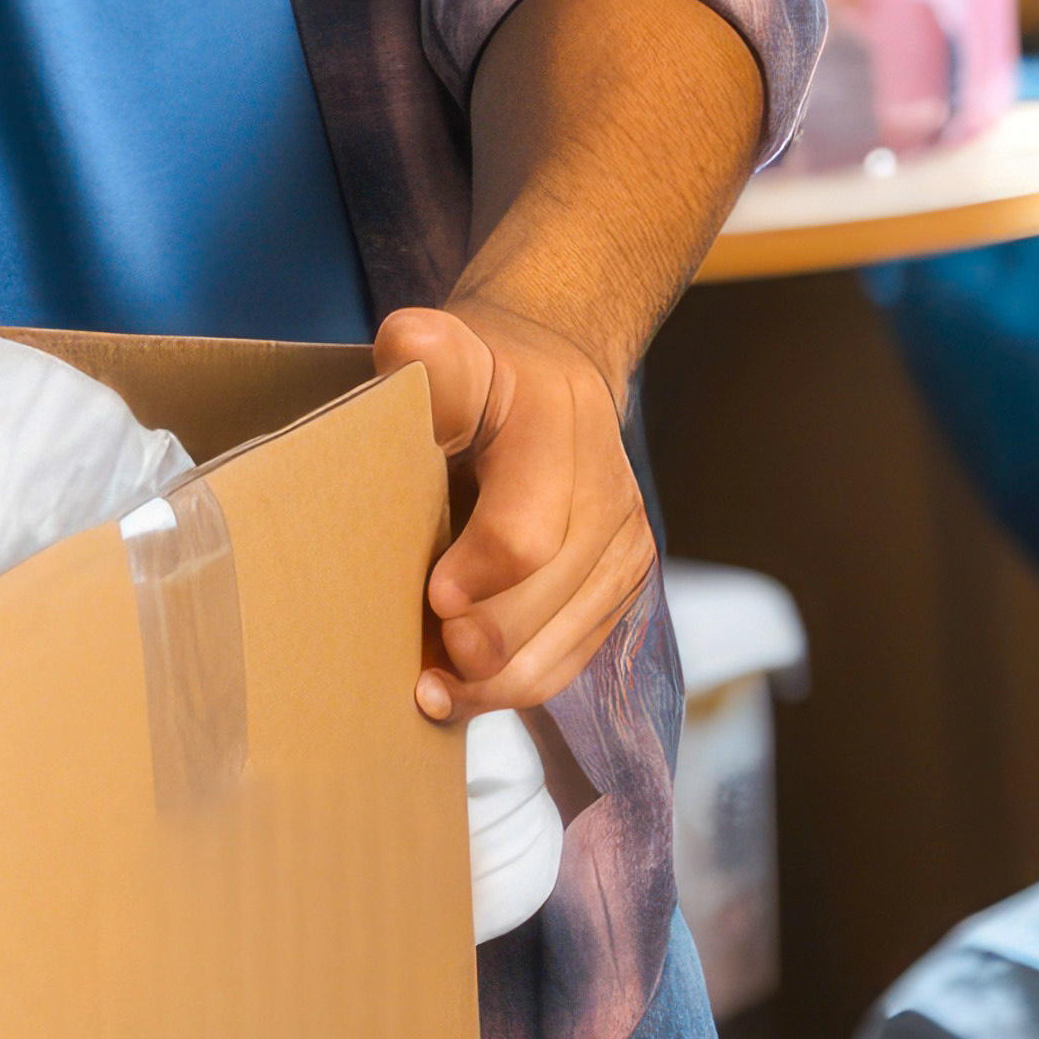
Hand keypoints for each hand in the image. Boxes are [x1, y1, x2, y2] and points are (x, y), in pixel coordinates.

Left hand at [374, 293, 651, 723]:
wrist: (553, 376)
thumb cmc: (481, 377)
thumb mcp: (447, 352)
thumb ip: (427, 355)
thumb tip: (409, 348)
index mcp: (556, 421)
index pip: (526, 529)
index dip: (478, 576)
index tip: (432, 598)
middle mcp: (606, 480)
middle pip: (546, 595)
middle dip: (481, 643)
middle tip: (423, 669)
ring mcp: (627, 534)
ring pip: (564, 641)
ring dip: (494, 681)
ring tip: (431, 690)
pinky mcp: (629, 576)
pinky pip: (577, 654)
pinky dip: (519, 682)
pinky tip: (465, 689)